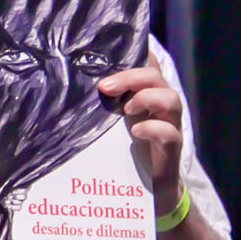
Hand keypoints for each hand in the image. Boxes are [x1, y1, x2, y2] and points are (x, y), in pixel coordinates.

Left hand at [99, 53, 184, 207]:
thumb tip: (68, 88)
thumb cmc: (124, 153)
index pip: (147, 64)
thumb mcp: (108, 123)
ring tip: (126, 108)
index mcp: (144, 95)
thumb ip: (100, 105)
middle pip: (156, 77)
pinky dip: (153, 128)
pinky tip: (136, 132)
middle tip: (105, 87)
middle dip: (131, 76)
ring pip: (172, 99)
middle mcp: (160, 106)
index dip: (138, 51)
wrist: (145, 192)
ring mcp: (170, 126)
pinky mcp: (172, 148)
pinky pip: (170, 133)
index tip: (113, 47)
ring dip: (147, 97)